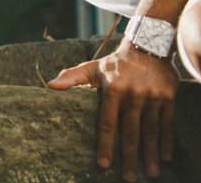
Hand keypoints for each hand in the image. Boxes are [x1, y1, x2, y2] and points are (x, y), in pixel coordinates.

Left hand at [48, 40, 178, 180]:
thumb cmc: (115, 63)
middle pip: (130, 131)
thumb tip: (50, 86)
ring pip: (150, 130)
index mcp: (111, 89)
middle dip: (129, 156)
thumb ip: (72, 77)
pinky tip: (165, 157)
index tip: (102, 162)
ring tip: (150, 173)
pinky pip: (167, 123)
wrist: (147, 48)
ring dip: (150, 153)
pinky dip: (167, 141)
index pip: (106, 122)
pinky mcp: (167, 97)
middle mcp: (132, 94)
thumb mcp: (92, 67)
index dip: (104, 143)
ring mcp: (151, 96)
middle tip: (128, 177)